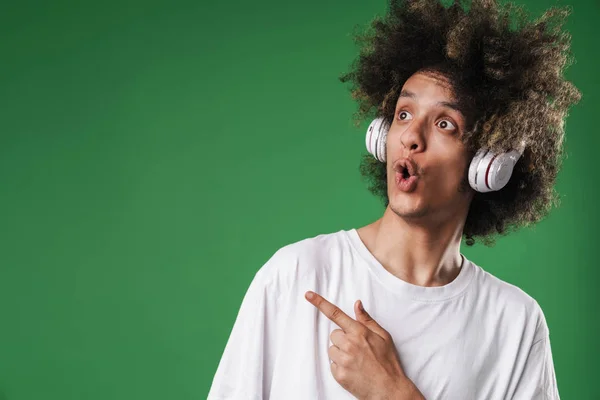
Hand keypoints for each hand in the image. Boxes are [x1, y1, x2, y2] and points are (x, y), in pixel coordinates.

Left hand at [305, 291, 423, 399]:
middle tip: (357, 349)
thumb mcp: (383, 337)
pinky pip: (332, 364)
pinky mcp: (339, 374)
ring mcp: (343, 360)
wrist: (389, 389)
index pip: (336, 314)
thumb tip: (357, 304)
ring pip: (332, 349)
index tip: (308, 295)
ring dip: (341, 353)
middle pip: (334, 334)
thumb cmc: (388, 362)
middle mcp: (349, 344)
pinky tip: (353, 370)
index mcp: (359, 332)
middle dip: (342, 339)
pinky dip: (340, 367)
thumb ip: (367, 320)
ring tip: (356, 361)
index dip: (320, 303)